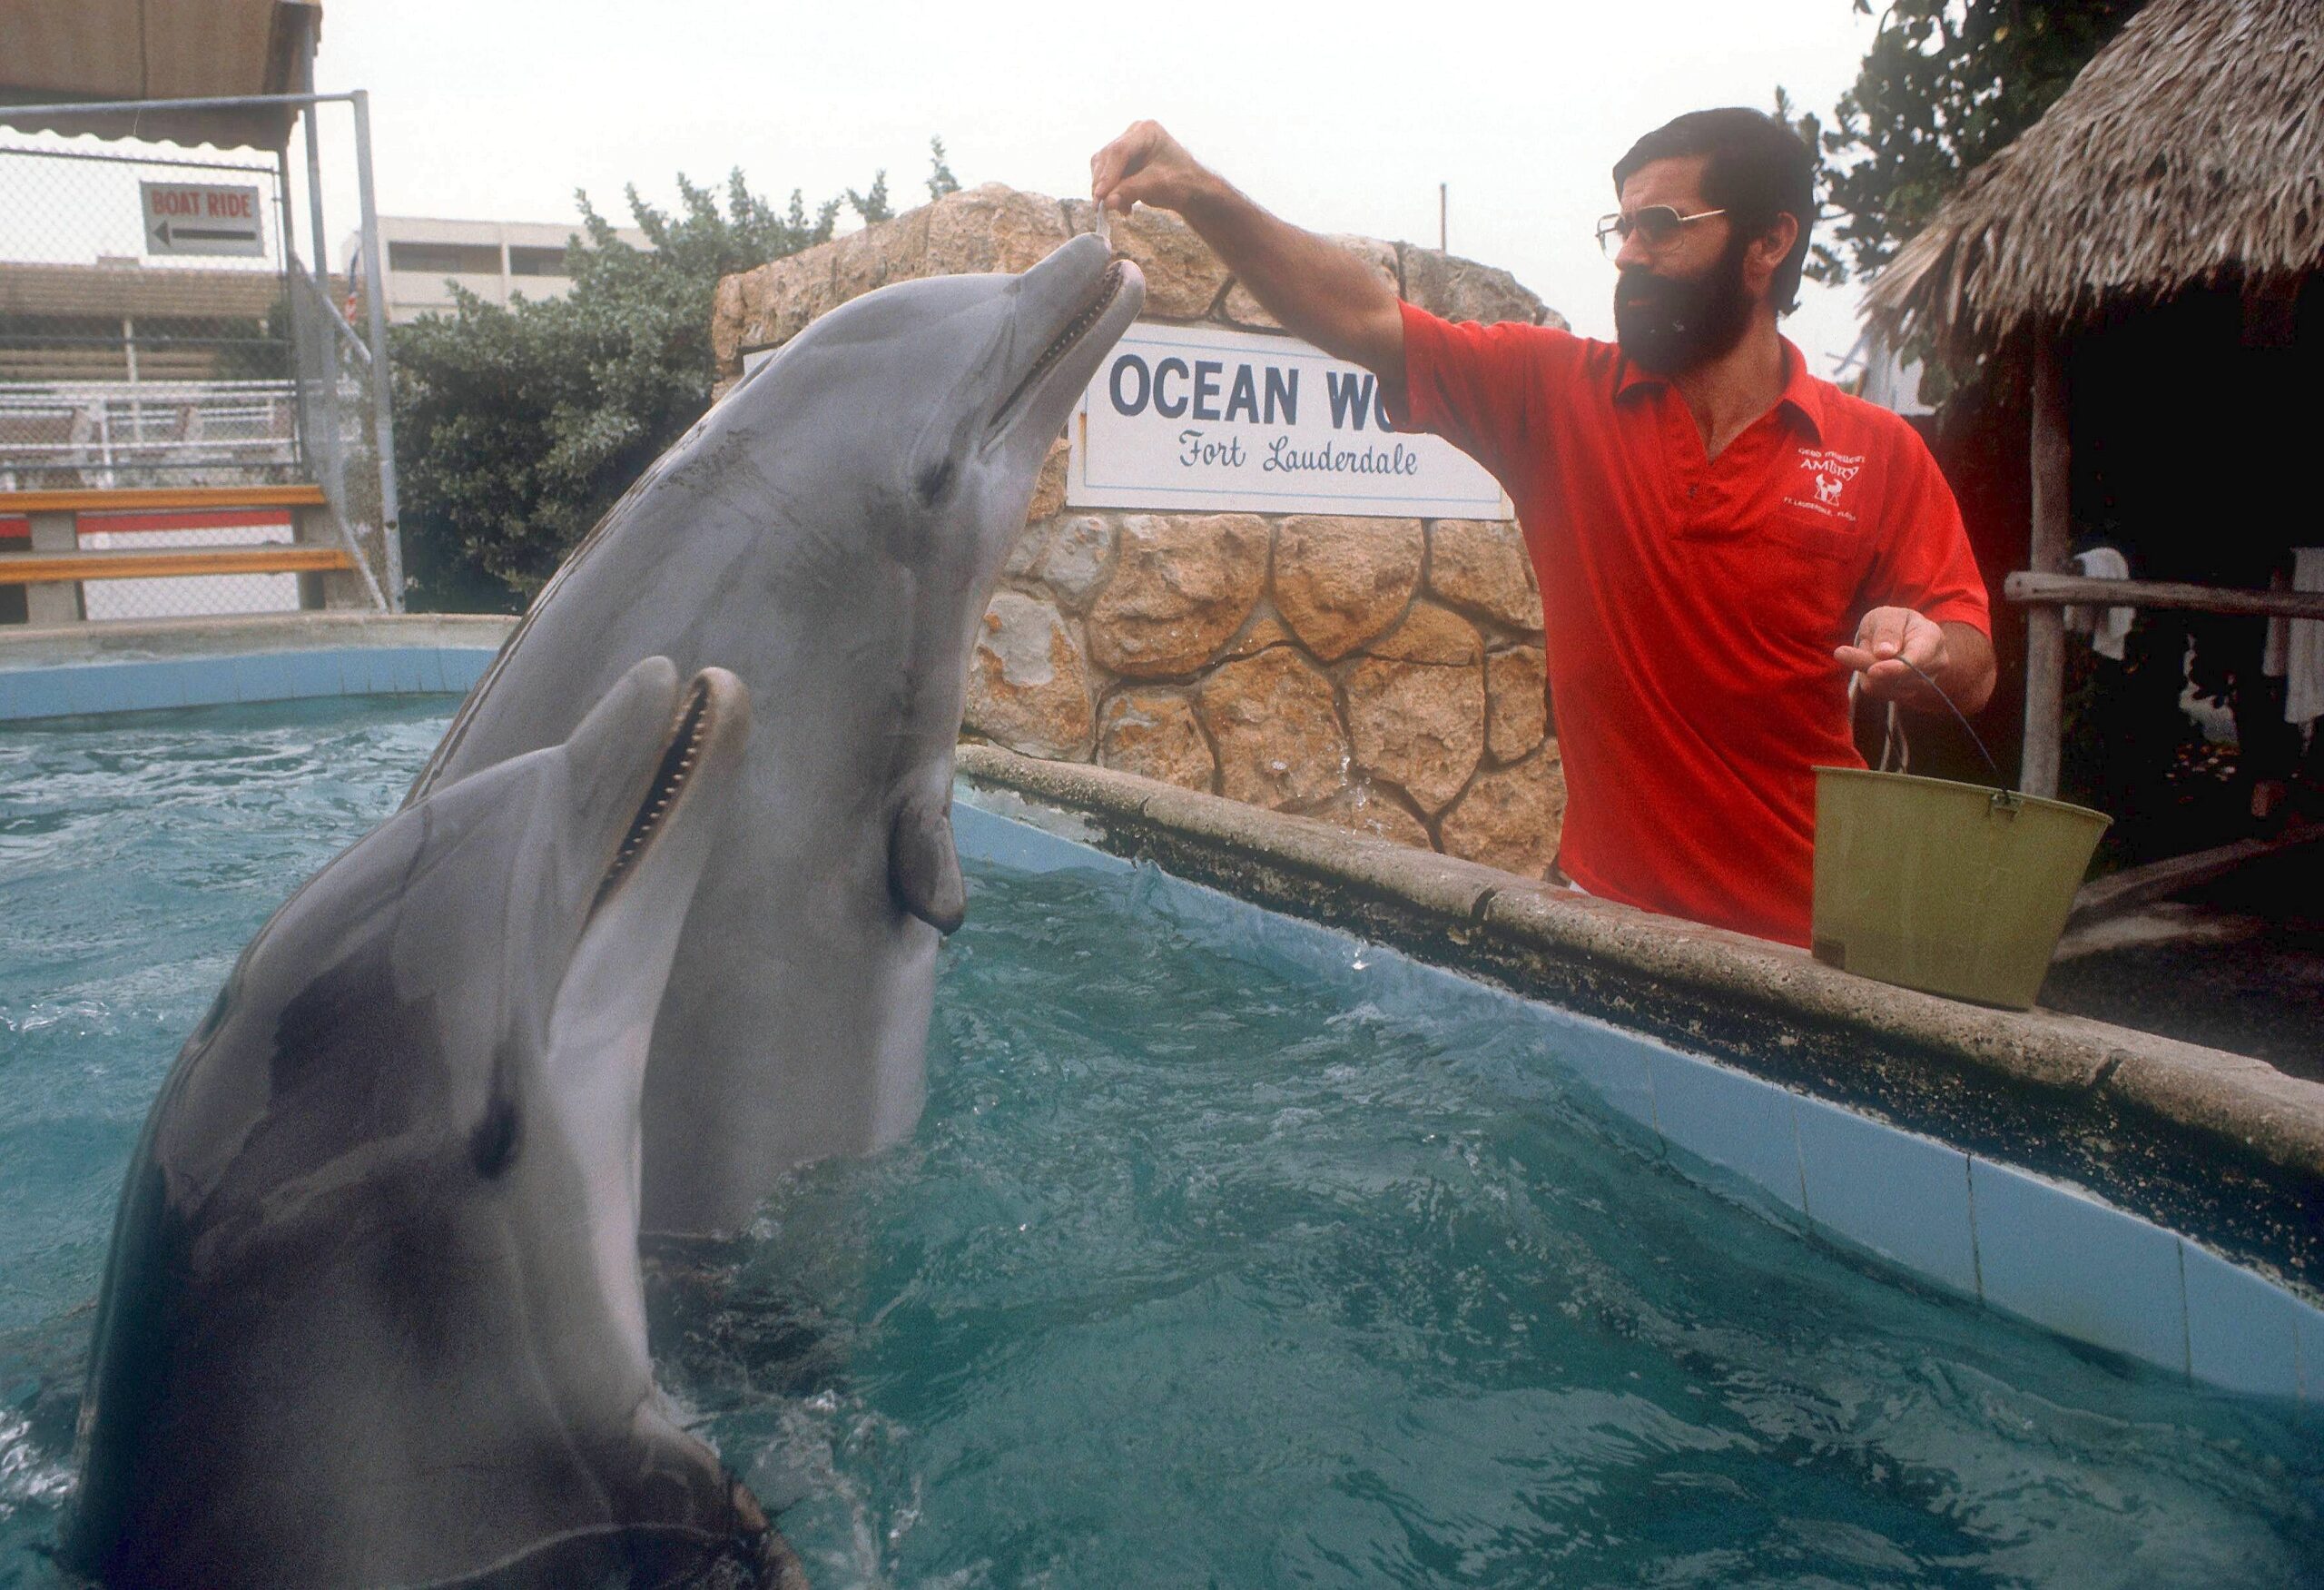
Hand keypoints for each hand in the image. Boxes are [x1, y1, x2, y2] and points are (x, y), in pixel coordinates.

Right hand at [1091, 120, 1208, 217]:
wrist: (1191, 190)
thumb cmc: (1182, 183)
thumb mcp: (1159, 185)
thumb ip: (1132, 191)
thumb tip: (1107, 202)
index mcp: (1146, 131)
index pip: (1120, 151)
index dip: (1108, 174)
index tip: (1100, 196)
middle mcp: (1133, 134)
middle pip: (1107, 158)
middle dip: (1103, 184)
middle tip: (1102, 208)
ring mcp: (1126, 147)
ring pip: (1102, 167)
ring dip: (1106, 191)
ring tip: (1121, 209)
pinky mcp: (1121, 162)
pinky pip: (1106, 176)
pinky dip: (1111, 193)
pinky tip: (1124, 206)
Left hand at [1835, 606, 1948, 704]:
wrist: (1899, 636)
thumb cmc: (1893, 623)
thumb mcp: (1886, 616)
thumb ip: (1886, 630)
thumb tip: (1884, 653)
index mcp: (1932, 638)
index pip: (1917, 659)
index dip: (1895, 668)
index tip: (1873, 670)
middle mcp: (1935, 663)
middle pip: (1898, 676)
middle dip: (1869, 665)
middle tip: (1841, 652)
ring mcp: (1924, 682)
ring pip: (1885, 687)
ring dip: (1867, 671)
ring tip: (1869, 651)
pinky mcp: (1909, 693)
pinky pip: (1880, 693)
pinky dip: (1869, 680)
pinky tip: (1872, 666)